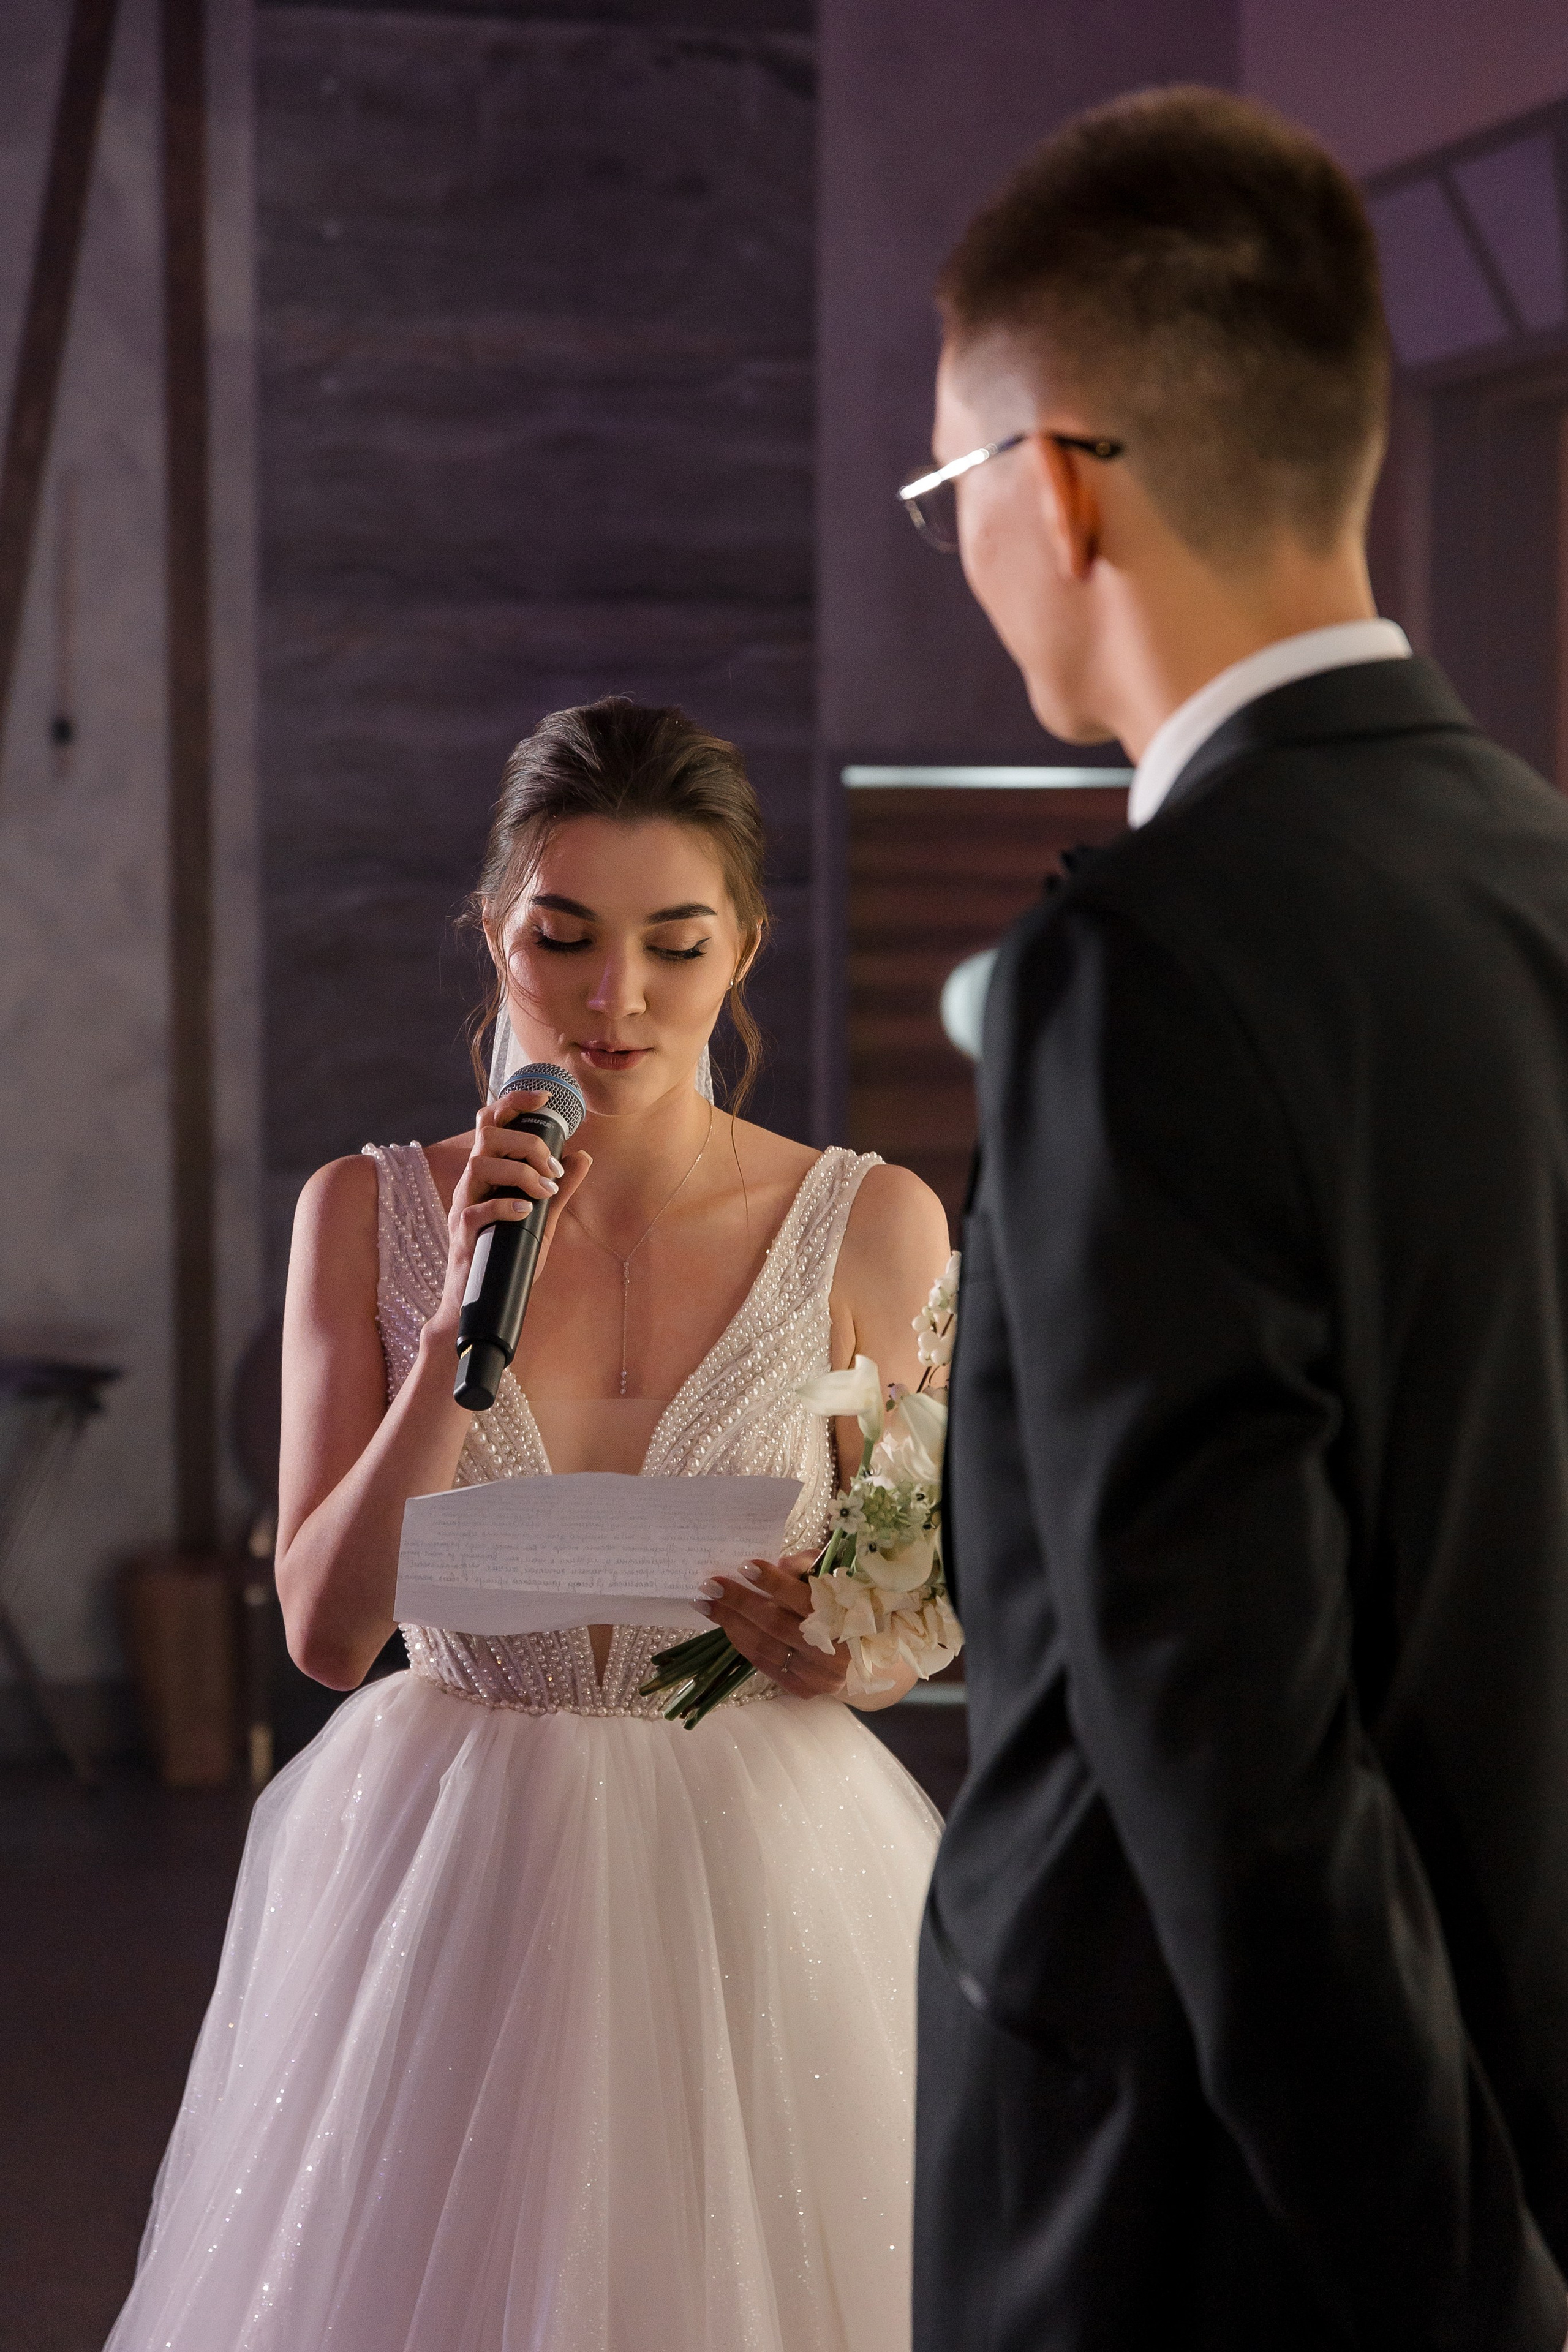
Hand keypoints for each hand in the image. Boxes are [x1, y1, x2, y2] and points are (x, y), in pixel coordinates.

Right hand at [435, 1091, 591, 1327]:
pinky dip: (504, 1205)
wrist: (476, 1302)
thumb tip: (582, 1156)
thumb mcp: (541, 1219)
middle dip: (526, 1143)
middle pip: (486, 1135)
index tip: (544, 1097)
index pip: (492, 1123)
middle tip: (551, 1169)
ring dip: (519, 1172)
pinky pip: (477, 1210)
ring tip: (543, 1192)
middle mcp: (472, 1183)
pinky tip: (526, 1211)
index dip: (515, 1102)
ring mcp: (463, 1206)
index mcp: (488, 1173)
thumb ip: (560, 1189)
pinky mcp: (462, 1234)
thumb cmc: (506, 1256)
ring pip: (479, 1165)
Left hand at [695, 1549, 849, 1699]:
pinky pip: (765, 1665)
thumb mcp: (833, 1576)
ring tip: (707, 1604)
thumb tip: (779, 1566)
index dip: (773, 1583)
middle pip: (777, 1624)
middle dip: (739, 1603)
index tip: (744, 1566)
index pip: (804, 1599)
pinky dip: (743, 1643)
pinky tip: (728, 1625)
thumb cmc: (841, 1602)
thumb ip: (807, 1567)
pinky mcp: (806, 1689)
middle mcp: (835, 1651)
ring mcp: (820, 1675)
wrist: (862, 1651)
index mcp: (847, 1617)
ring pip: (766, 1647)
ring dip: (732, 1624)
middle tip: (709, 1585)